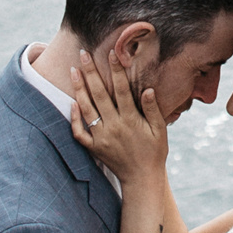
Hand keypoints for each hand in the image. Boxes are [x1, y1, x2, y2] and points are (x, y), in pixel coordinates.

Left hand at [70, 48, 166, 189]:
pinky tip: (72, 103)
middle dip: (91, 72)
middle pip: (99, 94)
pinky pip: (79, 132)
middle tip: (83, 53)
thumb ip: (152, 110)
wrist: (142, 179)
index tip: (112, 53)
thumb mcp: (160, 131)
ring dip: (79, 88)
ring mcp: (101, 137)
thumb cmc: (154, 152)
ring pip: (86, 109)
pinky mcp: (94, 148)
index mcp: (131, 120)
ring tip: (73, 70)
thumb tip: (148, 89)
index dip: (116, 70)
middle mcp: (114, 126)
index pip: (121, 89)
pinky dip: (74, 118)